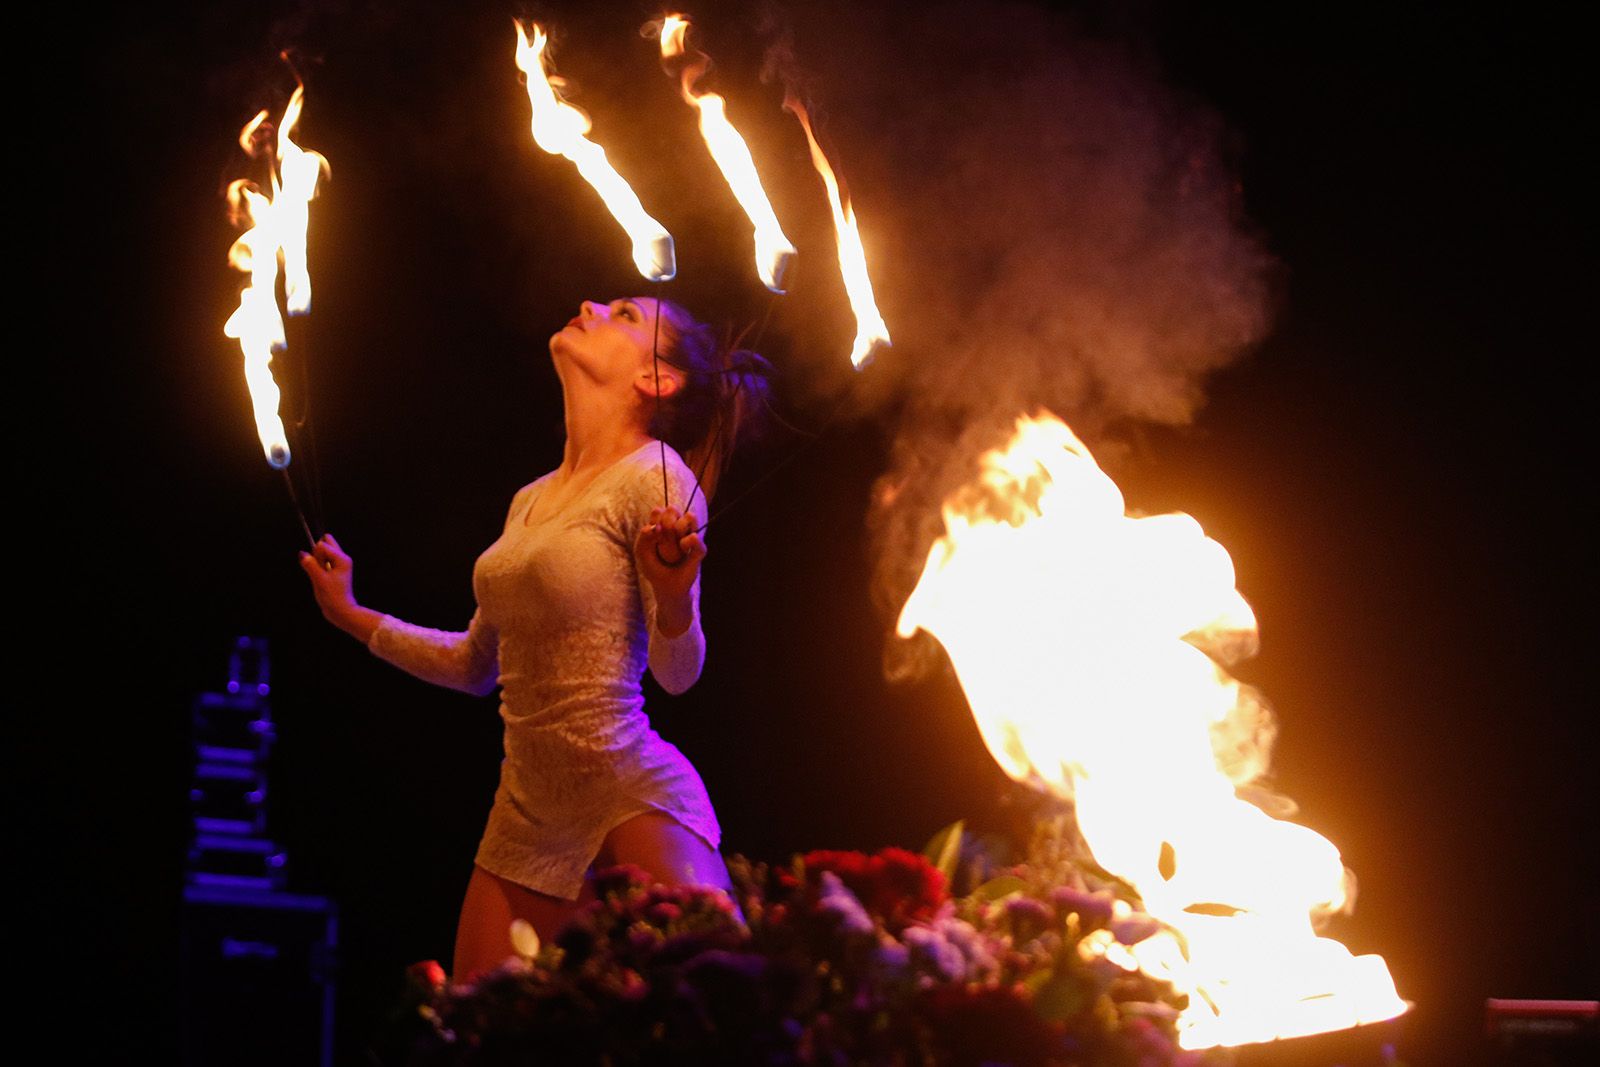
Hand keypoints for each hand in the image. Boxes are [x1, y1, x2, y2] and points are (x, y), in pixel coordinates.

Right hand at [298, 533, 373, 638]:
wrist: (341, 611)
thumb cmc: (333, 597)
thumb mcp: (319, 580)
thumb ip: (310, 565)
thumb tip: (302, 554)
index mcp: (342, 558)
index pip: (322, 544)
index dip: (316, 554)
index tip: (319, 567)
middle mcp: (342, 559)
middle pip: (325, 543)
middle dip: (317, 553)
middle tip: (320, 570)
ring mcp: (338, 565)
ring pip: (323, 553)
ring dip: (317, 562)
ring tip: (321, 577)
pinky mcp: (334, 571)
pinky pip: (322, 563)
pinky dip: (318, 568)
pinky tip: (321, 579)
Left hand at [634, 507, 704, 635]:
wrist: (666, 587)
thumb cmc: (654, 567)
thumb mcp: (642, 553)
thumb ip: (644, 538)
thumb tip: (655, 527)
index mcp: (662, 525)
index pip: (659, 510)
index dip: (655, 519)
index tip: (651, 534)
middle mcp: (678, 527)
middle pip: (673, 509)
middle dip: (666, 523)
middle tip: (661, 541)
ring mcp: (690, 536)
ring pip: (690, 516)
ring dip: (678, 529)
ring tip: (674, 542)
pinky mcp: (699, 548)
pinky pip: (695, 537)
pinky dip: (687, 543)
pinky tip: (684, 552)